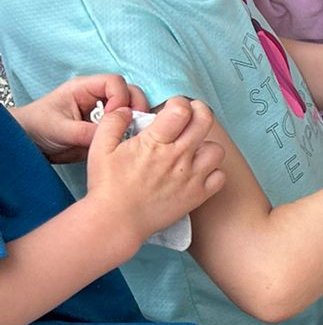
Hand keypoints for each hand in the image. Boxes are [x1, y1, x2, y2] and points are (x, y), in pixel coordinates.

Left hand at [15, 74, 148, 162]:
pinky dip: (131, 132)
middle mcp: (97, 97)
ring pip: (130, 108)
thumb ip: (86, 132)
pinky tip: (128, 142)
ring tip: (133, 134)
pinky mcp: (105, 128)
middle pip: (129, 92)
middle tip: (135, 125)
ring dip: (136, 120)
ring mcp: (103, 112)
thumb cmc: (38, 127)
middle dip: (136, 106)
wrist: (30, 143)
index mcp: (85, 89)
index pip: (114, 82)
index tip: (114, 118)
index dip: (120, 98)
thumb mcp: (61, 130)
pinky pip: (125, 126)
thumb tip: (112, 136)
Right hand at [86, 96, 225, 244]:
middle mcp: (178, 157)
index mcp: (155, 142)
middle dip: (200, 111)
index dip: (179, 102)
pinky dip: (213, 172)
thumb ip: (113, 122)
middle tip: (191, 115)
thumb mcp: (100, 147)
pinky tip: (198, 171)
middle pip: (205, 122)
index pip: (182, 109)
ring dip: (206, 145)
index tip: (173, 107)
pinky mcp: (197, 196)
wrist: (116, 222)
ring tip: (193, 148)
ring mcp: (190, 177)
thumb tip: (127, 109)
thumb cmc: (107, 185)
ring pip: (217, 150)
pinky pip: (220, 177)